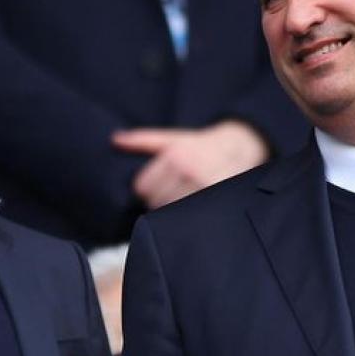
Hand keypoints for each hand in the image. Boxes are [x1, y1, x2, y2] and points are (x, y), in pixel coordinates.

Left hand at [114, 120, 268, 208]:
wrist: (239, 148)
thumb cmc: (201, 145)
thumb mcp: (172, 138)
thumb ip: (142, 140)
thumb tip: (114, 139)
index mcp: (174, 156)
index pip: (142, 187)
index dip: (147, 188)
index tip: (160, 185)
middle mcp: (187, 172)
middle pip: (155, 202)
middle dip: (161, 199)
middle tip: (174, 192)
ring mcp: (203, 188)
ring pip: (171, 211)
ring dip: (173, 209)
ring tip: (184, 198)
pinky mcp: (215, 200)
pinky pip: (190, 217)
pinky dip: (188, 215)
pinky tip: (194, 206)